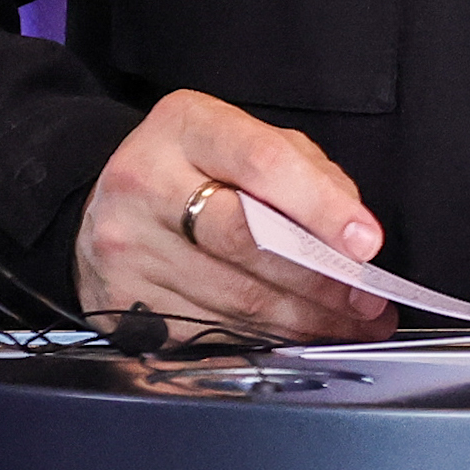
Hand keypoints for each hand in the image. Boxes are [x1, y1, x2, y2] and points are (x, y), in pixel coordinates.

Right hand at [75, 90, 390, 343]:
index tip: (366, 243)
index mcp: (185, 128)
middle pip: (246, 241)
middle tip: (367, 299)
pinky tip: (294, 337)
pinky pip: (206, 331)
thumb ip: (305, 173)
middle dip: (320, 279)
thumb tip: (352, 231)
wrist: (103, 203)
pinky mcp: (118, 302)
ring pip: (231, 297)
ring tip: (349, 324)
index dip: (322, 208)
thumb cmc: (192, 167)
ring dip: (302, 319)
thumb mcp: (246, 141)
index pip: (264, 165)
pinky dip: (261, 340)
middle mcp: (144, 185)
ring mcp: (126, 248)